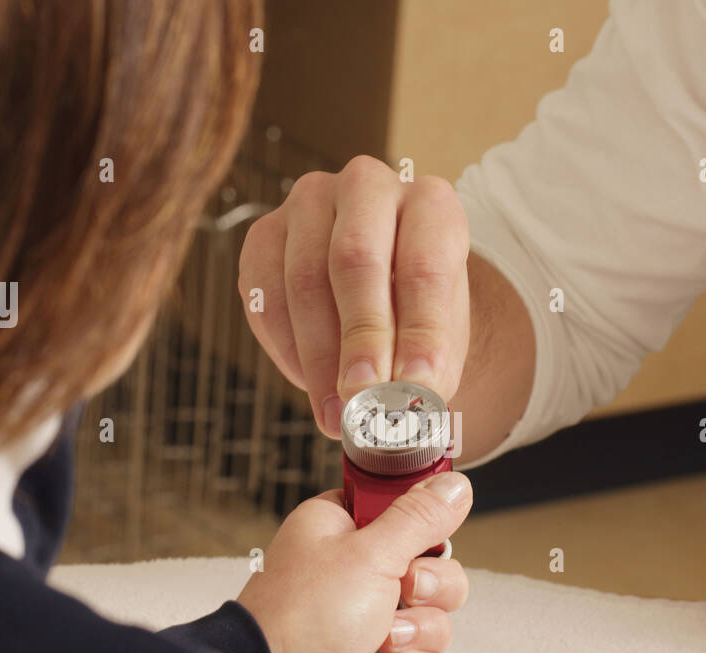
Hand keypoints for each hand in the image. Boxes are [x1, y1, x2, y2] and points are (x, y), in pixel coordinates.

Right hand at [237, 156, 470, 436]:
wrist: (384, 294)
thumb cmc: (418, 314)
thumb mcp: (440, 339)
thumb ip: (428, 368)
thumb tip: (408, 402)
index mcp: (430, 202)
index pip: (426, 264)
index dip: (421, 330)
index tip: (417, 385)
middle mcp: (368, 186)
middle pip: (355, 259)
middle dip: (360, 338)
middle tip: (364, 398)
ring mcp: (309, 203)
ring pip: (304, 280)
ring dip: (319, 356)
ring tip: (336, 412)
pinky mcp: (264, 233)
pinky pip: (264, 294)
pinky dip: (286, 348)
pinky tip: (308, 381)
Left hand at [238, 470, 472, 652]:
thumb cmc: (302, 616)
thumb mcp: (367, 553)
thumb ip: (418, 518)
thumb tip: (454, 485)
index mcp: (344, 534)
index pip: (408, 517)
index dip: (424, 532)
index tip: (420, 543)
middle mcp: (357, 579)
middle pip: (436, 573)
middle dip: (428, 592)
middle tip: (401, 595)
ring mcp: (369, 630)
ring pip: (437, 624)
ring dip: (418, 636)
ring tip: (382, 647)